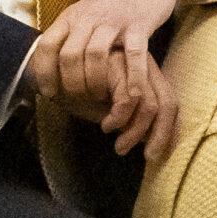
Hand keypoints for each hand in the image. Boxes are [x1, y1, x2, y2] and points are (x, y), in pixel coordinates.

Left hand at [30, 0, 216, 161]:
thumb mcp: (86, 10)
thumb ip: (71, 32)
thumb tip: (51, 60)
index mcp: (72, 15)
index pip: (47, 45)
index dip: (44, 72)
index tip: (49, 93)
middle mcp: (89, 17)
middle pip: (69, 55)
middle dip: (71, 84)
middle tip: (79, 101)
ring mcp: (114, 21)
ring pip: (94, 56)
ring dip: (95, 83)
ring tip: (100, 98)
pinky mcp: (140, 24)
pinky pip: (133, 55)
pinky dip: (132, 78)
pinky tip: (131, 95)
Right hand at [48, 47, 180, 160]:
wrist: (47, 74)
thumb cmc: (80, 94)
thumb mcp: (108, 111)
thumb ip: (130, 120)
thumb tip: (153, 142)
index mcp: (146, 74)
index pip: (169, 102)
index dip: (167, 131)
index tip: (156, 155)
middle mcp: (142, 64)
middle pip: (167, 102)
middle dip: (158, 135)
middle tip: (145, 156)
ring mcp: (129, 61)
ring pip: (149, 104)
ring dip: (135, 132)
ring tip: (118, 145)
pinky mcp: (113, 63)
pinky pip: (127, 99)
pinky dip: (119, 119)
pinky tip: (106, 126)